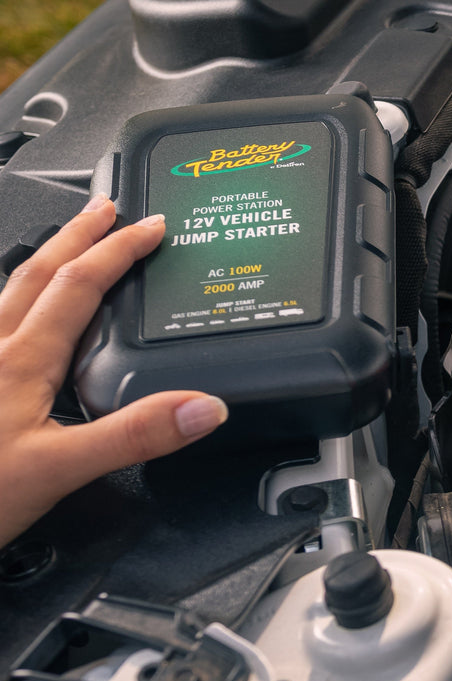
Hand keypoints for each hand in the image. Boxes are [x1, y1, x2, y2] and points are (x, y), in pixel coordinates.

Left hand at [0, 197, 226, 545]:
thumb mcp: (60, 472)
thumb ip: (135, 435)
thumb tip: (203, 405)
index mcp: (20, 362)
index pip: (79, 286)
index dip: (118, 250)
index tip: (151, 228)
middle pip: (36, 273)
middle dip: (77, 235)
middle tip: (106, 208)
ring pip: (5, 294)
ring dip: (42, 262)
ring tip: (66, 245)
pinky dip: (9, 307)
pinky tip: (10, 321)